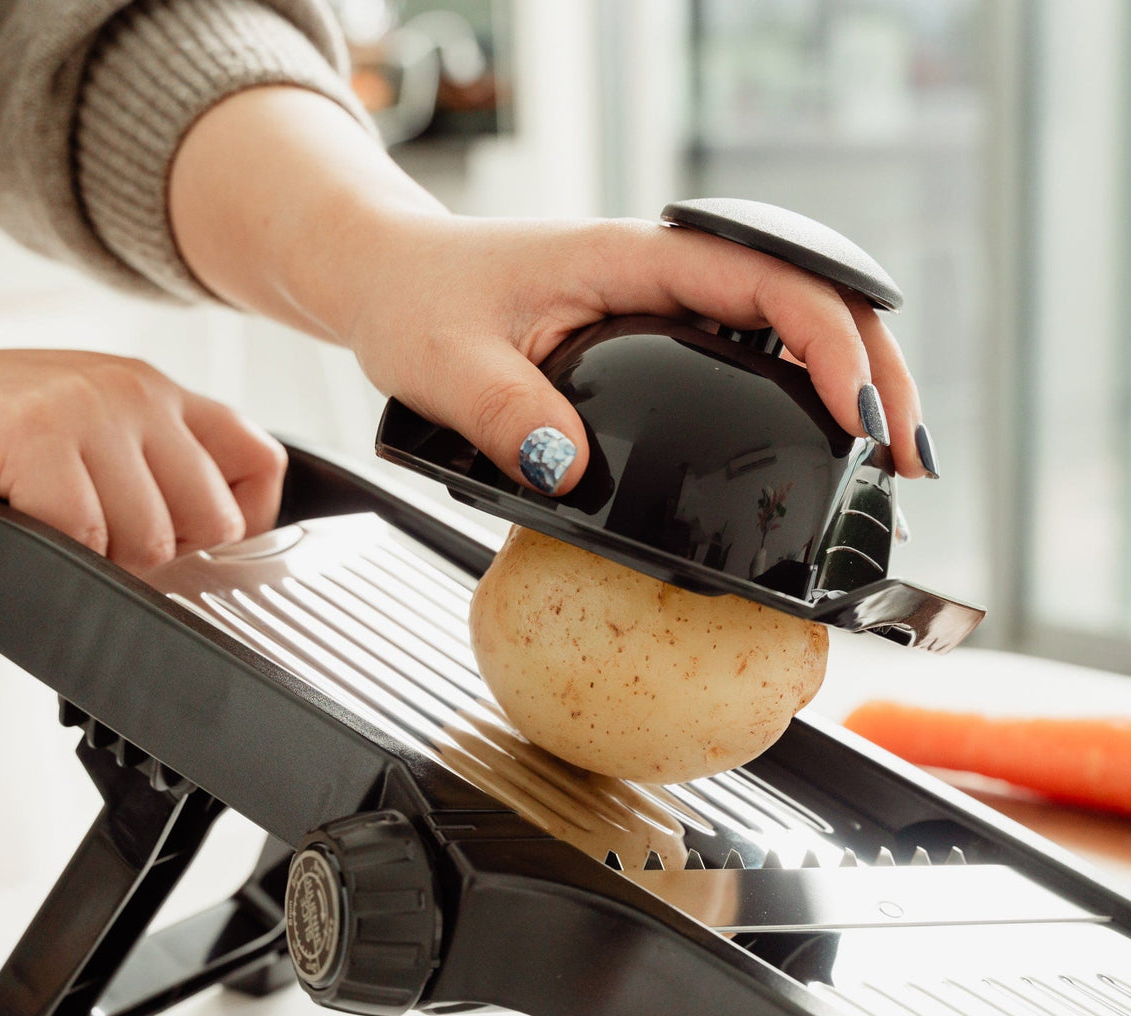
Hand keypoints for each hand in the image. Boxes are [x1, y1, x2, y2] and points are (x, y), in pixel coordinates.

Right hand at [0, 346, 286, 572]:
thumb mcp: (88, 440)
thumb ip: (156, 471)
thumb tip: (227, 541)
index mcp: (154, 392)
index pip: (259, 461)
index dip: (246, 526)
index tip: (204, 553)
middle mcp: (133, 390)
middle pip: (215, 520)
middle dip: (161, 560)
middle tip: (99, 551)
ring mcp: (87, 407)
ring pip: (150, 540)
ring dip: (96, 562)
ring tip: (45, 528)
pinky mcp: (34, 433)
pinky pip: (82, 536)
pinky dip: (47, 552)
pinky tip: (14, 519)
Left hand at [171, 86, 926, 494]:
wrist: (392, 281)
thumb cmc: (416, 301)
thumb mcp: (444, 359)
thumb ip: (500, 410)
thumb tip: (566, 469)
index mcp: (631, 259)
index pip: (767, 281)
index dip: (830, 345)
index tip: (859, 418)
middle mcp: (664, 276)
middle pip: (811, 300)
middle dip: (876, 372)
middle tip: (906, 462)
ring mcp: (666, 308)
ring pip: (792, 329)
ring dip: (850, 387)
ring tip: (885, 472)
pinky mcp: (657, 340)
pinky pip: (750, 357)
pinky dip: (796, 400)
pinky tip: (811, 453)